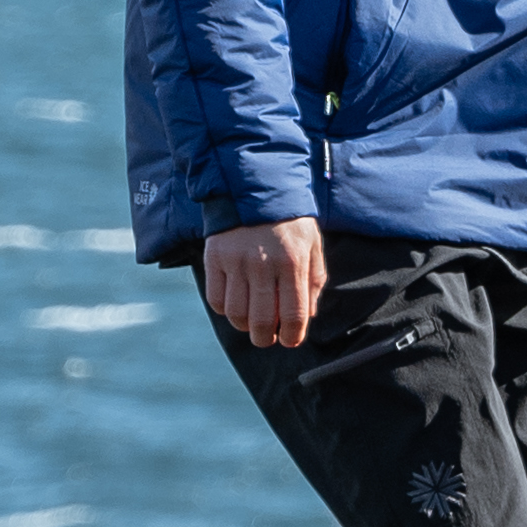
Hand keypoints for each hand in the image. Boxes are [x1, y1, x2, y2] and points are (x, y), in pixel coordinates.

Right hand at [201, 218, 327, 347]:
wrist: (255, 187)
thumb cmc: (290, 221)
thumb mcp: (312, 245)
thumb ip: (313, 281)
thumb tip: (308, 317)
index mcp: (292, 261)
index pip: (293, 314)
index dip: (291, 336)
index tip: (289, 340)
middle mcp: (263, 263)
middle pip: (261, 321)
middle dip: (265, 338)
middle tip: (266, 337)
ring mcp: (235, 261)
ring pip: (236, 314)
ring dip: (244, 326)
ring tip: (251, 322)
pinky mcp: (214, 257)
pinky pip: (215, 299)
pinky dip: (225, 309)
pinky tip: (235, 303)